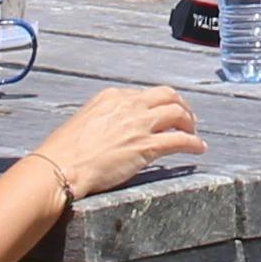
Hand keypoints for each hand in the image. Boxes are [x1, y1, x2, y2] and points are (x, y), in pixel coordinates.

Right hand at [35, 83, 200, 204]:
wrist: (62, 167)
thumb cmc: (65, 151)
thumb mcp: (84, 121)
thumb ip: (103, 118)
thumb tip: (114, 128)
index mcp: (111, 97)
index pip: (144, 94)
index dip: (158, 104)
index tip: (162, 114)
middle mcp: (129, 105)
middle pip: (167, 95)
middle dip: (181, 105)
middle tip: (186, 118)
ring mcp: (140, 125)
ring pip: (178, 113)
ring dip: (190, 122)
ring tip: (193, 133)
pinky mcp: (147, 146)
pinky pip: (180, 140)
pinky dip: (194, 143)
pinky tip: (198, 148)